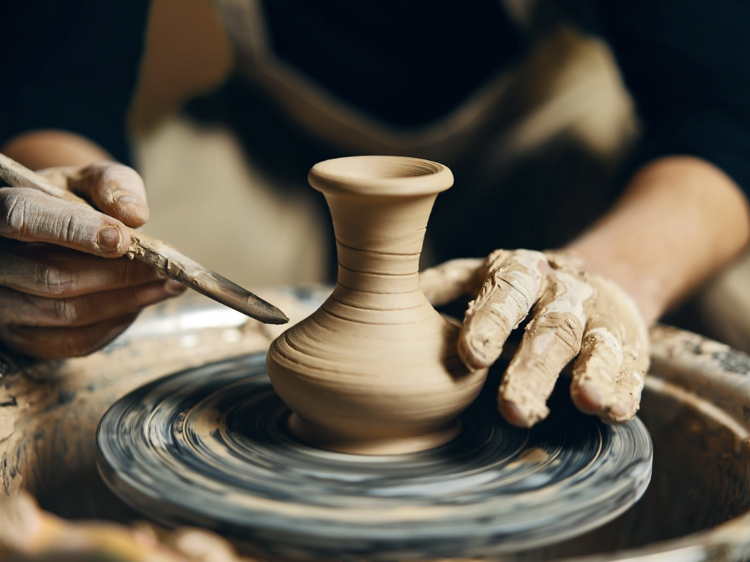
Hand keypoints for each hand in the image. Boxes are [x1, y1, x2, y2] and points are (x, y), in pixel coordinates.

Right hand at [0, 162, 184, 359]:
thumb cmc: (73, 201)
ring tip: (167, 285)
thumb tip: (134, 215)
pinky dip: (115, 325)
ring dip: (128, 301)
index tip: (124, 239)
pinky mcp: (24, 336)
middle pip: (53, 277)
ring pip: (67, 313)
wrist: (57, 230)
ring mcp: (3, 303)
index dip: (75, 230)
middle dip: (120, 274)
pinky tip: (140, 304)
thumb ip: (113, 185)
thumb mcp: (91, 179)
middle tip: (166, 268)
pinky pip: (74, 342)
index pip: (25, 217)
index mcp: (2, 207)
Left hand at [420, 250, 648, 426]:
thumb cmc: (519, 287)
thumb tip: (382, 297)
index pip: (504, 295)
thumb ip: (443, 287)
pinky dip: (624, 388)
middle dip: (532, 369)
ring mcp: (598, 318)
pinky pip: (628, 366)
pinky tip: (616, 409)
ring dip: (593, 372)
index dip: (489, 323)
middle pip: (548, 329)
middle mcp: (561, 292)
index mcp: (519, 273)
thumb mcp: (481, 276)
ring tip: (587, 400)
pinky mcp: (627, 345)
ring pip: (595, 345)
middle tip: (513, 409)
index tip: (472, 357)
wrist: (596, 276)